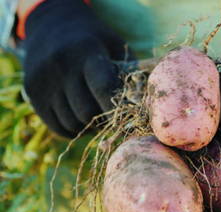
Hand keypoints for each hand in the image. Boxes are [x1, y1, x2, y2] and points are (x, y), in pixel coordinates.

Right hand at [20, 0, 131, 136]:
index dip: (117, 109)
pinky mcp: (32, 93)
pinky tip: (82, 120)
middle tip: (114, 119)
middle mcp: (61, 66)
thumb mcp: (115, 46)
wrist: (53, 26)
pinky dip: (74, 131)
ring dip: (89, 128)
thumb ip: (130, 73)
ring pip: (72, 123)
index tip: (128, 117)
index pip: (103, 88)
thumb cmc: (96, 41)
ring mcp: (43, 80)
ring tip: (99, 117)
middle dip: (104, 121)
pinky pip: (57, 127)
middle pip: (87, 112)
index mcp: (86, 52)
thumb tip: (142, 107)